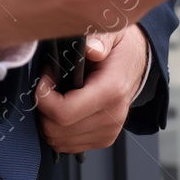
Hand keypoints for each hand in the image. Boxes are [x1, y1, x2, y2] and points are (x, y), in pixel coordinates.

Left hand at [35, 24, 146, 153]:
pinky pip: (67, 146)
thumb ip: (100, 39)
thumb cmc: (120, 47)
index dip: (43, 97)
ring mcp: (108, 131)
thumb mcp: (112, 33)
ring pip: (58, 141)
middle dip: (42, 108)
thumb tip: (91, 48)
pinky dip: (57, 130)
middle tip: (49, 84)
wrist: (138, 62)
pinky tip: (63, 108)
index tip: (46, 76)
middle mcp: (111, 117)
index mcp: (111, 91)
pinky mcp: (104, 139)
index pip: (63, 112)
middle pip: (56, 130)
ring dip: (48, 120)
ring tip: (57, 95)